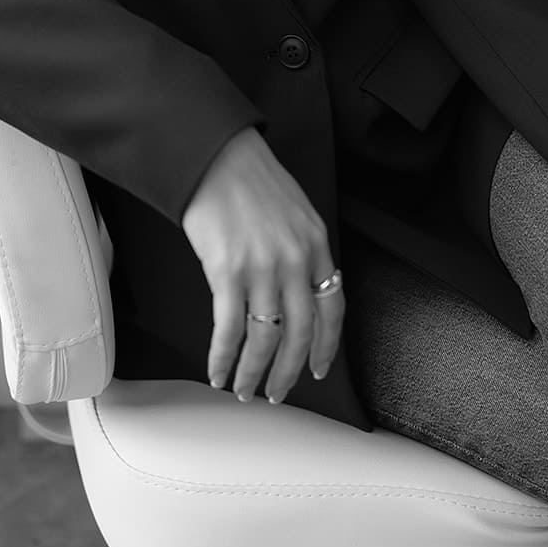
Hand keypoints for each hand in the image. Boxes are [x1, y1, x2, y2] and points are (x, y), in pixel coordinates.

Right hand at [180, 127, 344, 404]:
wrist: (215, 153)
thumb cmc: (249, 176)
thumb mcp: (293, 210)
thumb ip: (301, 249)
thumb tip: (294, 291)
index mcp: (316, 243)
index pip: (332, 307)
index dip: (327, 345)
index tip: (319, 369)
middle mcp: (295, 260)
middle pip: (301, 333)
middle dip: (289, 371)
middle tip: (278, 393)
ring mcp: (262, 267)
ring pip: (265, 339)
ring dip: (254, 373)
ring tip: (244, 389)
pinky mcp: (226, 271)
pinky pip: (229, 329)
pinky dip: (222, 357)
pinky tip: (217, 370)